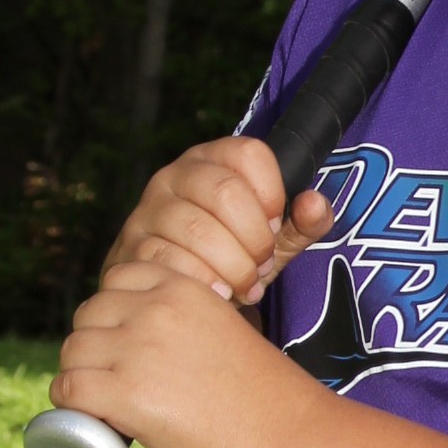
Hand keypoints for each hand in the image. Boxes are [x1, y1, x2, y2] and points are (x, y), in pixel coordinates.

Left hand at [49, 258, 302, 447]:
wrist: (291, 438)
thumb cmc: (268, 398)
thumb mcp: (226, 334)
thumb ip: (188, 328)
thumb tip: (154, 355)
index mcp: (185, 288)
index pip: (119, 278)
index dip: (115, 313)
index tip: (126, 344)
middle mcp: (156, 309)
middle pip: (88, 314)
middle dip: (93, 347)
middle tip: (113, 382)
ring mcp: (138, 349)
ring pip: (72, 352)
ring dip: (79, 377)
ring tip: (103, 405)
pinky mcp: (126, 393)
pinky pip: (68, 390)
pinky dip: (71, 408)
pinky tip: (91, 421)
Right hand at [103, 134, 332, 306]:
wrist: (171, 291)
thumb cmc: (226, 256)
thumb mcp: (269, 240)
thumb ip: (300, 224)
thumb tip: (315, 204)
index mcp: (212, 159)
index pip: (250, 154)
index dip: (273, 195)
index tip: (274, 227)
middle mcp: (175, 175)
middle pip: (226, 192)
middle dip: (254, 239)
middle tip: (261, 265)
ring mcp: (148, 209)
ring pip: (199, 230)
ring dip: (233, 267)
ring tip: (243, 284)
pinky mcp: (132, 247)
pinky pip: (172, 261)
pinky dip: (205, 282)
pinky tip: (218, 293)